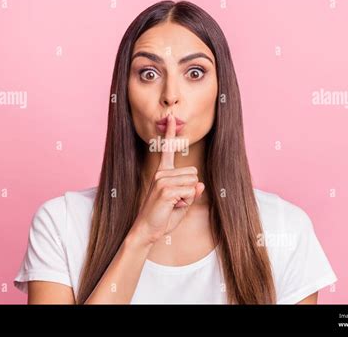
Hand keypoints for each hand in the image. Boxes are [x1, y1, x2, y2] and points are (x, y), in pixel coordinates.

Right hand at [131, 114, 204, 244]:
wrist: (147, 231)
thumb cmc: (163, 217)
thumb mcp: (181, 203)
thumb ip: (191, 192)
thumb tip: (200, 185)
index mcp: (162, 173)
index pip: (167, 150)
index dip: (170, 133)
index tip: (171, 118)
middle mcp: (161, 173)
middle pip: (194, 172)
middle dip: (191, 189)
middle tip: (176, 201)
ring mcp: (162, 180)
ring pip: (193, 182)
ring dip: (188, 197)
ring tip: (173, 204)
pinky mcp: (165, 190)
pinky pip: (189, 192)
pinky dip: (186, 202)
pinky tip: (172, 207)